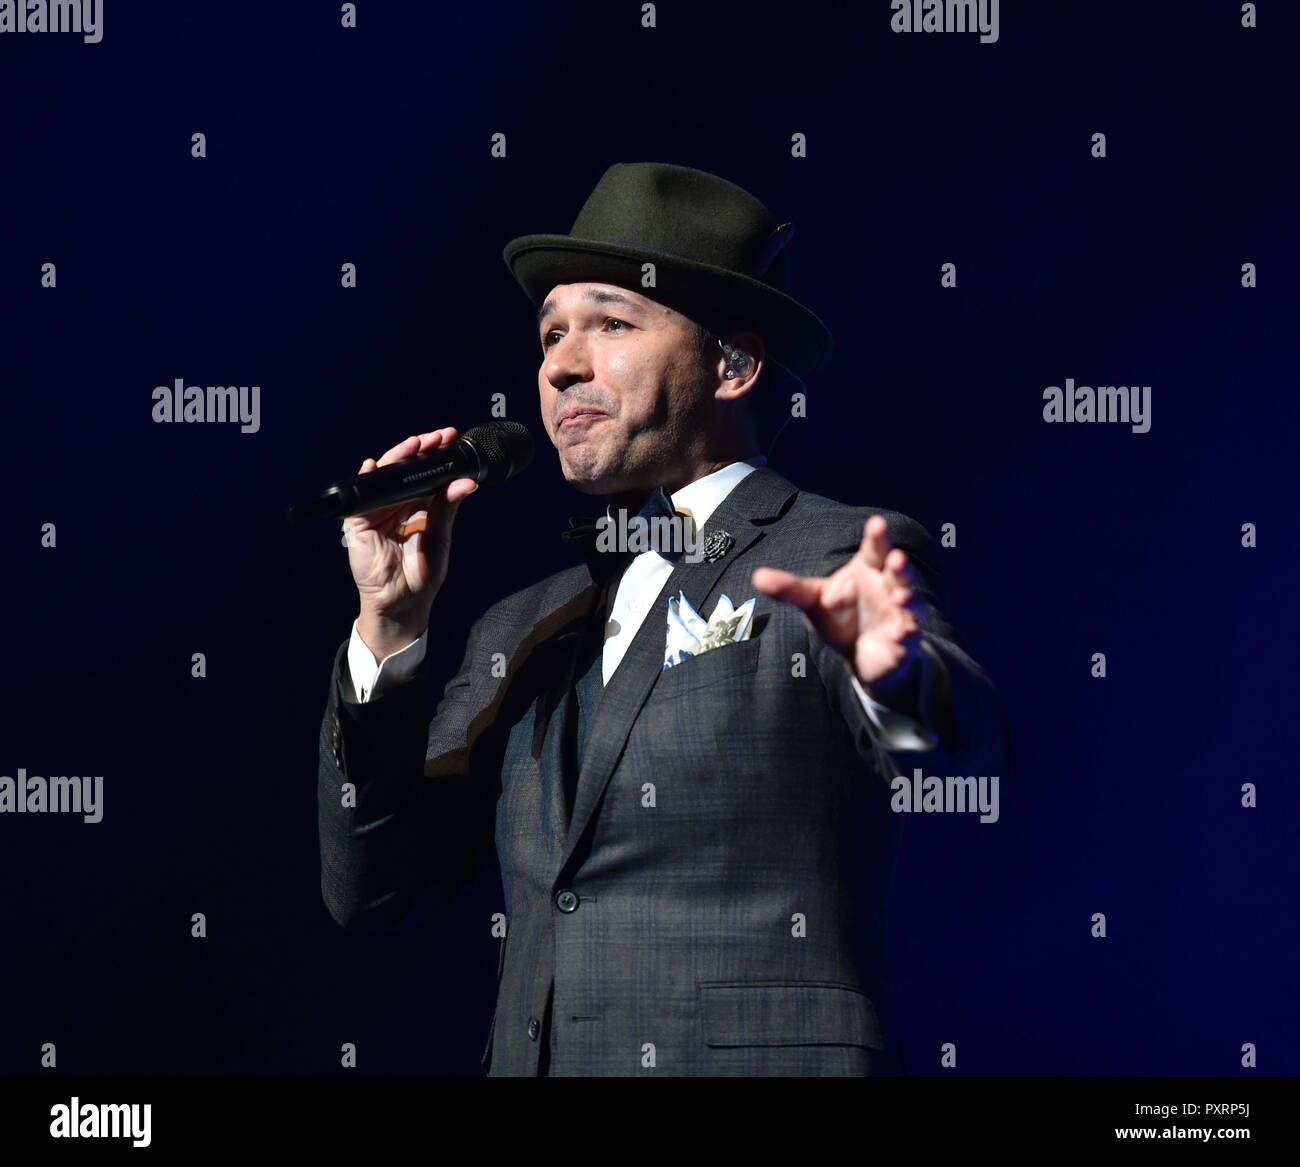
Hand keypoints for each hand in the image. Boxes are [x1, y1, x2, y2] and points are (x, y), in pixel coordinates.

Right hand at [344, 427, 477, 658]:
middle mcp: (397, 504)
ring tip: (415, 445)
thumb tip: (465, 482)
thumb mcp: (440, 538)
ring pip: (385, 476)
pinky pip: (361, 495)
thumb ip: (447, 508)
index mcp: (418, 507)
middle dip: (420, 450)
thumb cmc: (421, 575)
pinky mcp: (359, 522)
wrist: (401, 603)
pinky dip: (367, 478)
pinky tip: (373, 465)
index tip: (449, 439)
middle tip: (437, 437)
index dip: (435, 455)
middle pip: (405, 469)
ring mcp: (377, 511)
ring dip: (398, 458)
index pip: (425, 474)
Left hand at [752, 515, 925, 691]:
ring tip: (899, 597)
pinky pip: (910, 635)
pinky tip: (902, 632)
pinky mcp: (905, 639)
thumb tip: (757, 577)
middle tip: (895, 559)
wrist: (858, 654)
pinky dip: (908, 633)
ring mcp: (900, 612)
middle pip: (899, 571)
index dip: (878, 537)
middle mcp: (888, 587)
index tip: (876, 523)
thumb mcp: (812, 601)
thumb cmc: (838, 617)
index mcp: (868, 569)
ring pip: (912, 599)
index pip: (875, 549)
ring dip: (909, 597)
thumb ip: (790, 589)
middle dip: (900, 565)